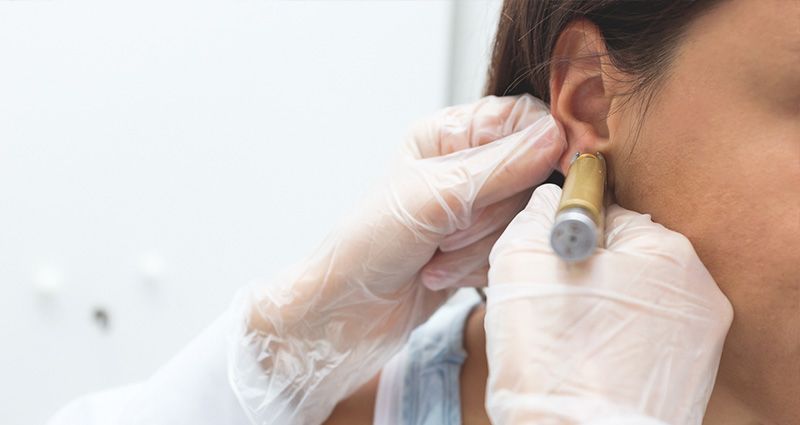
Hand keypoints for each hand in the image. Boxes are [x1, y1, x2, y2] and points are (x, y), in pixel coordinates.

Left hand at [230, 95, 565, 423]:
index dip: (543, 148)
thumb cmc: (368, 246)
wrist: (345, 313)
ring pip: (523, 216)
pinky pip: (512, 249)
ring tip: (438, 253)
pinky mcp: (479, 246)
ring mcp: (473, 208)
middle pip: (532, 174)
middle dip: (496, 212)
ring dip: (483, 245)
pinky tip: (440, 272)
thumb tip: (556, 137)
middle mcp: (463, 165)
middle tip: (454, 227)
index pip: (523, 120)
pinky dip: (481, 266)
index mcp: (447, 134)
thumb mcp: (433, 198)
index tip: (550, 176)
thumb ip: (500, 167)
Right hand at [484, 184, 732, 424]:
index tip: (547, 264)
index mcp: (665, 251)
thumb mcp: (522, 260)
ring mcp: (698, 338)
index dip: (567, 236)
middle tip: (554, 303)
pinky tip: (590, 360)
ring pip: (634, 298)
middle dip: (588, 271)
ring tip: (571, 336)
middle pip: (626, 257)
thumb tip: (550, 200)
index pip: (608, 214)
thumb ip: (537, 213)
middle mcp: (698, 289)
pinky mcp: (689, 375)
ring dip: (603, 306)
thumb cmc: (549, 354)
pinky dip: (617, 341)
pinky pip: (644, 336)